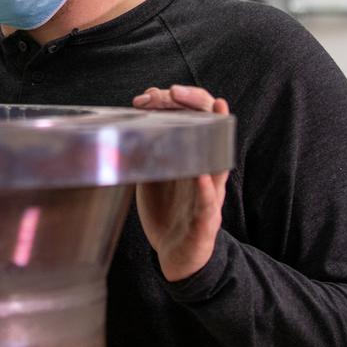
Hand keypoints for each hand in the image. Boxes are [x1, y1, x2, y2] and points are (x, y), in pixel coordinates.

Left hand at [132, 84, 229, 281]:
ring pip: (218, 160)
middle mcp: (205, 170)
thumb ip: (148, 149)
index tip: (151, 94)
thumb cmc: (167, 209)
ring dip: (216, 136)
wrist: (176, 254)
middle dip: (197, 104)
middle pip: (212, 128)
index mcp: (193, 157)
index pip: (195, 117)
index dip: (178, 99)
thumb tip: (128, 119)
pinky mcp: (205, 220)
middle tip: (175, 91)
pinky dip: (206, 187)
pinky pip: (208, 201)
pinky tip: (202, 175)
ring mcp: (209, 194)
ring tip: (216, 111)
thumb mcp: (155, 172)